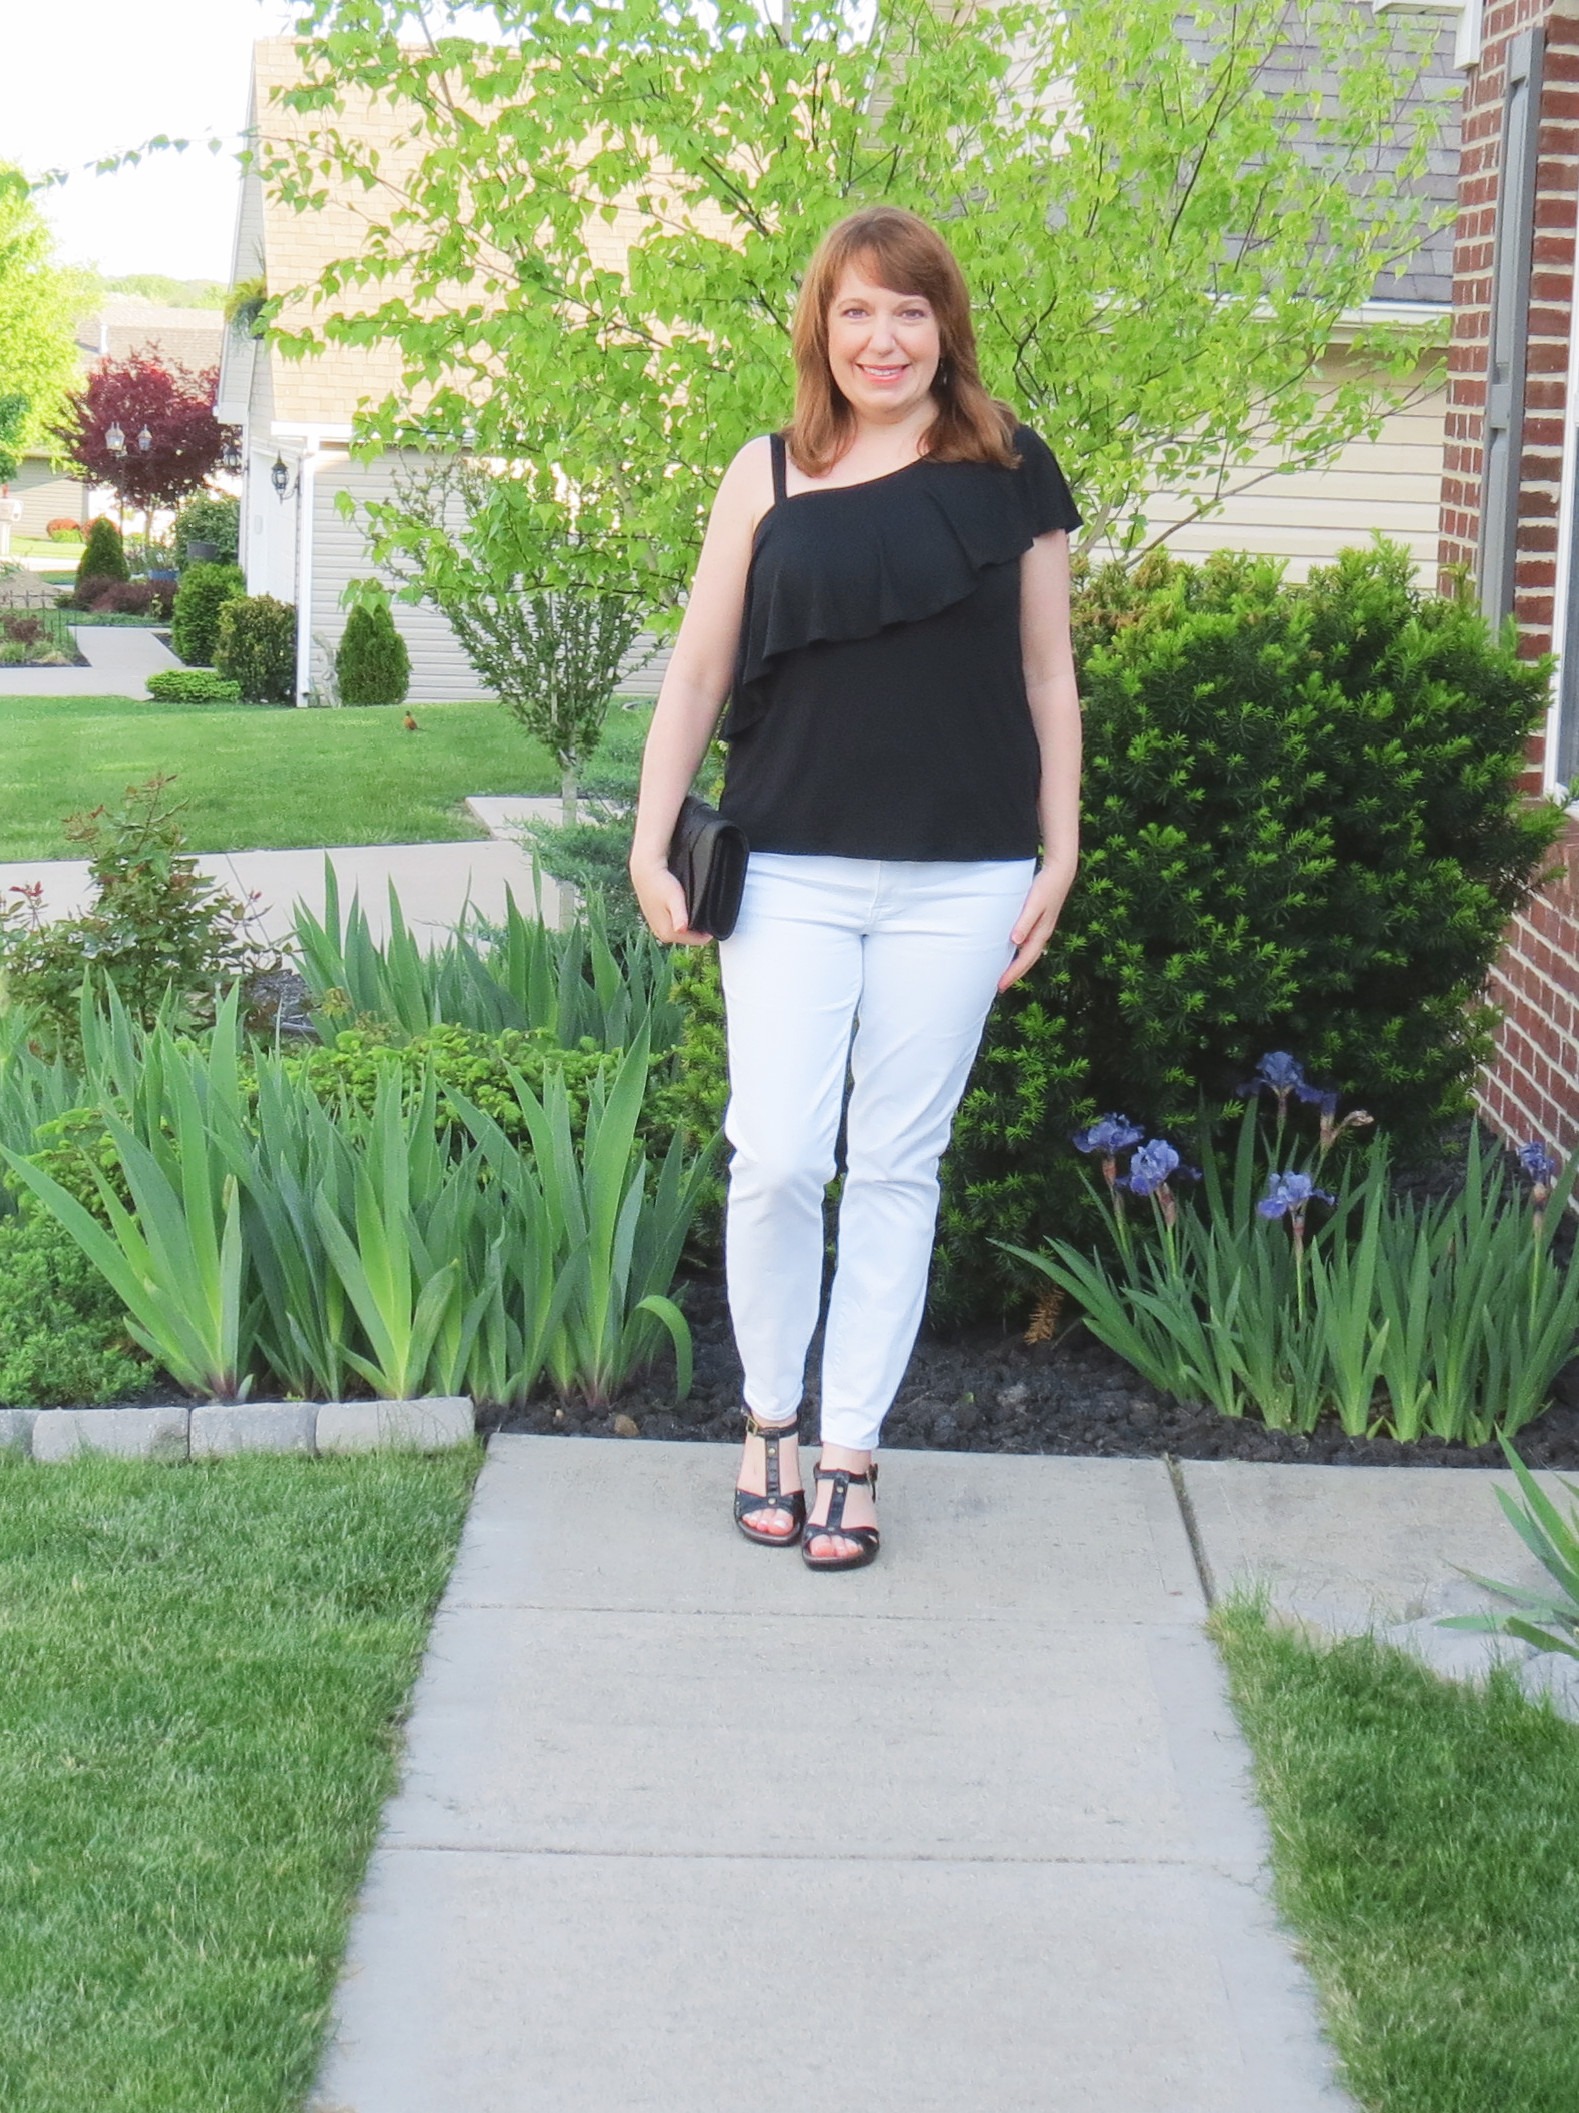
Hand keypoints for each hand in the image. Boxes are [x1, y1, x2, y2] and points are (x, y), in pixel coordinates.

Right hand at [630, 857, 711, 946]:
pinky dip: (684, 920)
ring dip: (692, 923)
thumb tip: (681, 929)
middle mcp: (663, 936)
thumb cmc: (661, 883)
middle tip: (703, 908)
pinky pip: (678, 927)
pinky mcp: (658, 925)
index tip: (713, 916)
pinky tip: (685, 907)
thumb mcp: (674, 898)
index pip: (699, 941)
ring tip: (695, 907)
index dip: (708, 930)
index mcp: (669, 934)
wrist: (645, 874)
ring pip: (685, 933)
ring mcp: (659, 931)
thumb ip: (679, 915)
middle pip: (692, 938)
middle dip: (700, 927)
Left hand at [999, 865, 1070, 991]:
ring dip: (1018, 964)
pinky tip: (1013, 950)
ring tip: (1004, 973)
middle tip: (999, 987)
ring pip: (1029, 953)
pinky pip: (1029, 943)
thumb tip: (1016, 942)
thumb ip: (1025, 922)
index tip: (1000, 985)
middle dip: (1014, 974)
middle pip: (1027, 960)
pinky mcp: (1040, 921)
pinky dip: (1020, 951)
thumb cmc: (1046, 886)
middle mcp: (1042, 934)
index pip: (1025, 959)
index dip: (1013, 973)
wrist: (1061, 872)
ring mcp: (1042, 928)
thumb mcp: (1034, 903)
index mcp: (1041, 933)